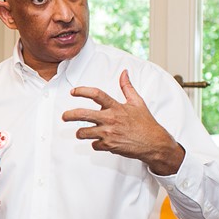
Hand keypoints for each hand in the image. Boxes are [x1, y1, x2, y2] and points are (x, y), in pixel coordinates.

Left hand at [64, 70, 184, 175]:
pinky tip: (101, 142)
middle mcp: (110, 119)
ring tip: (80, 132)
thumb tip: (124, 73)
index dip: (82, 91)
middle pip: (83, 114)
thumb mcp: (138, 102)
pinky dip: (95, 144)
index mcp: (116, 107)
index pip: (96, 94)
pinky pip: (94, 145)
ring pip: (83, 132)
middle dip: (69, 115)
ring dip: (80, 133)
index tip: (73, 92)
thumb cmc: (146, 123)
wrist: (154, 143)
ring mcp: (108, 133)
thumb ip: (127, 87)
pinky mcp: (109, 145)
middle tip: (64, 116)